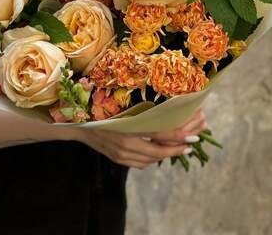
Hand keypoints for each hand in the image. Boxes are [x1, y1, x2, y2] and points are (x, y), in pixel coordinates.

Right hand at [73, 107, 206, 169]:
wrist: (79, 124)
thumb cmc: (102, 110)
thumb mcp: (123, 107)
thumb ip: (142, 113)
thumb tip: (165, 112)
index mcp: (127, 127)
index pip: (158, 134)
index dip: (177, 135)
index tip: (193, 137)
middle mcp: (124, 143)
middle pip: (158, 151)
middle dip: (176, 148)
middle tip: (191, 144)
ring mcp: (120, 154)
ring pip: (150, 160)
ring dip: (166, 154)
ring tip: (178, 147)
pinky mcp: (118, 159)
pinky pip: (140, 163)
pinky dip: (152, 159)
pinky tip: (157, 151)